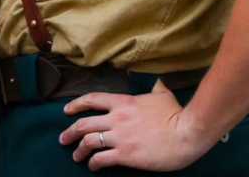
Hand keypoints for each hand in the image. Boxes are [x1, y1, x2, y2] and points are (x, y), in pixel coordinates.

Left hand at [59, 81, 217, 171]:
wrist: (186, 133)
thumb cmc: (176, 114)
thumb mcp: (163, 94)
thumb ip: (155, 87)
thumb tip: (157, 81)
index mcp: (123, 102)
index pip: (92, 99)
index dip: (76, 105)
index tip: (66, 111)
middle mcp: (116, 118)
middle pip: (84, 123)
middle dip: (70, 131)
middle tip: (63, 138)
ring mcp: (119, 137)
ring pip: (88, 142)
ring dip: (79, 150)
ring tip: (76, 156)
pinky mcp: (125, 154)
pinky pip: (101, 159)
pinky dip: (93, 163)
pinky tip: (92, 166)